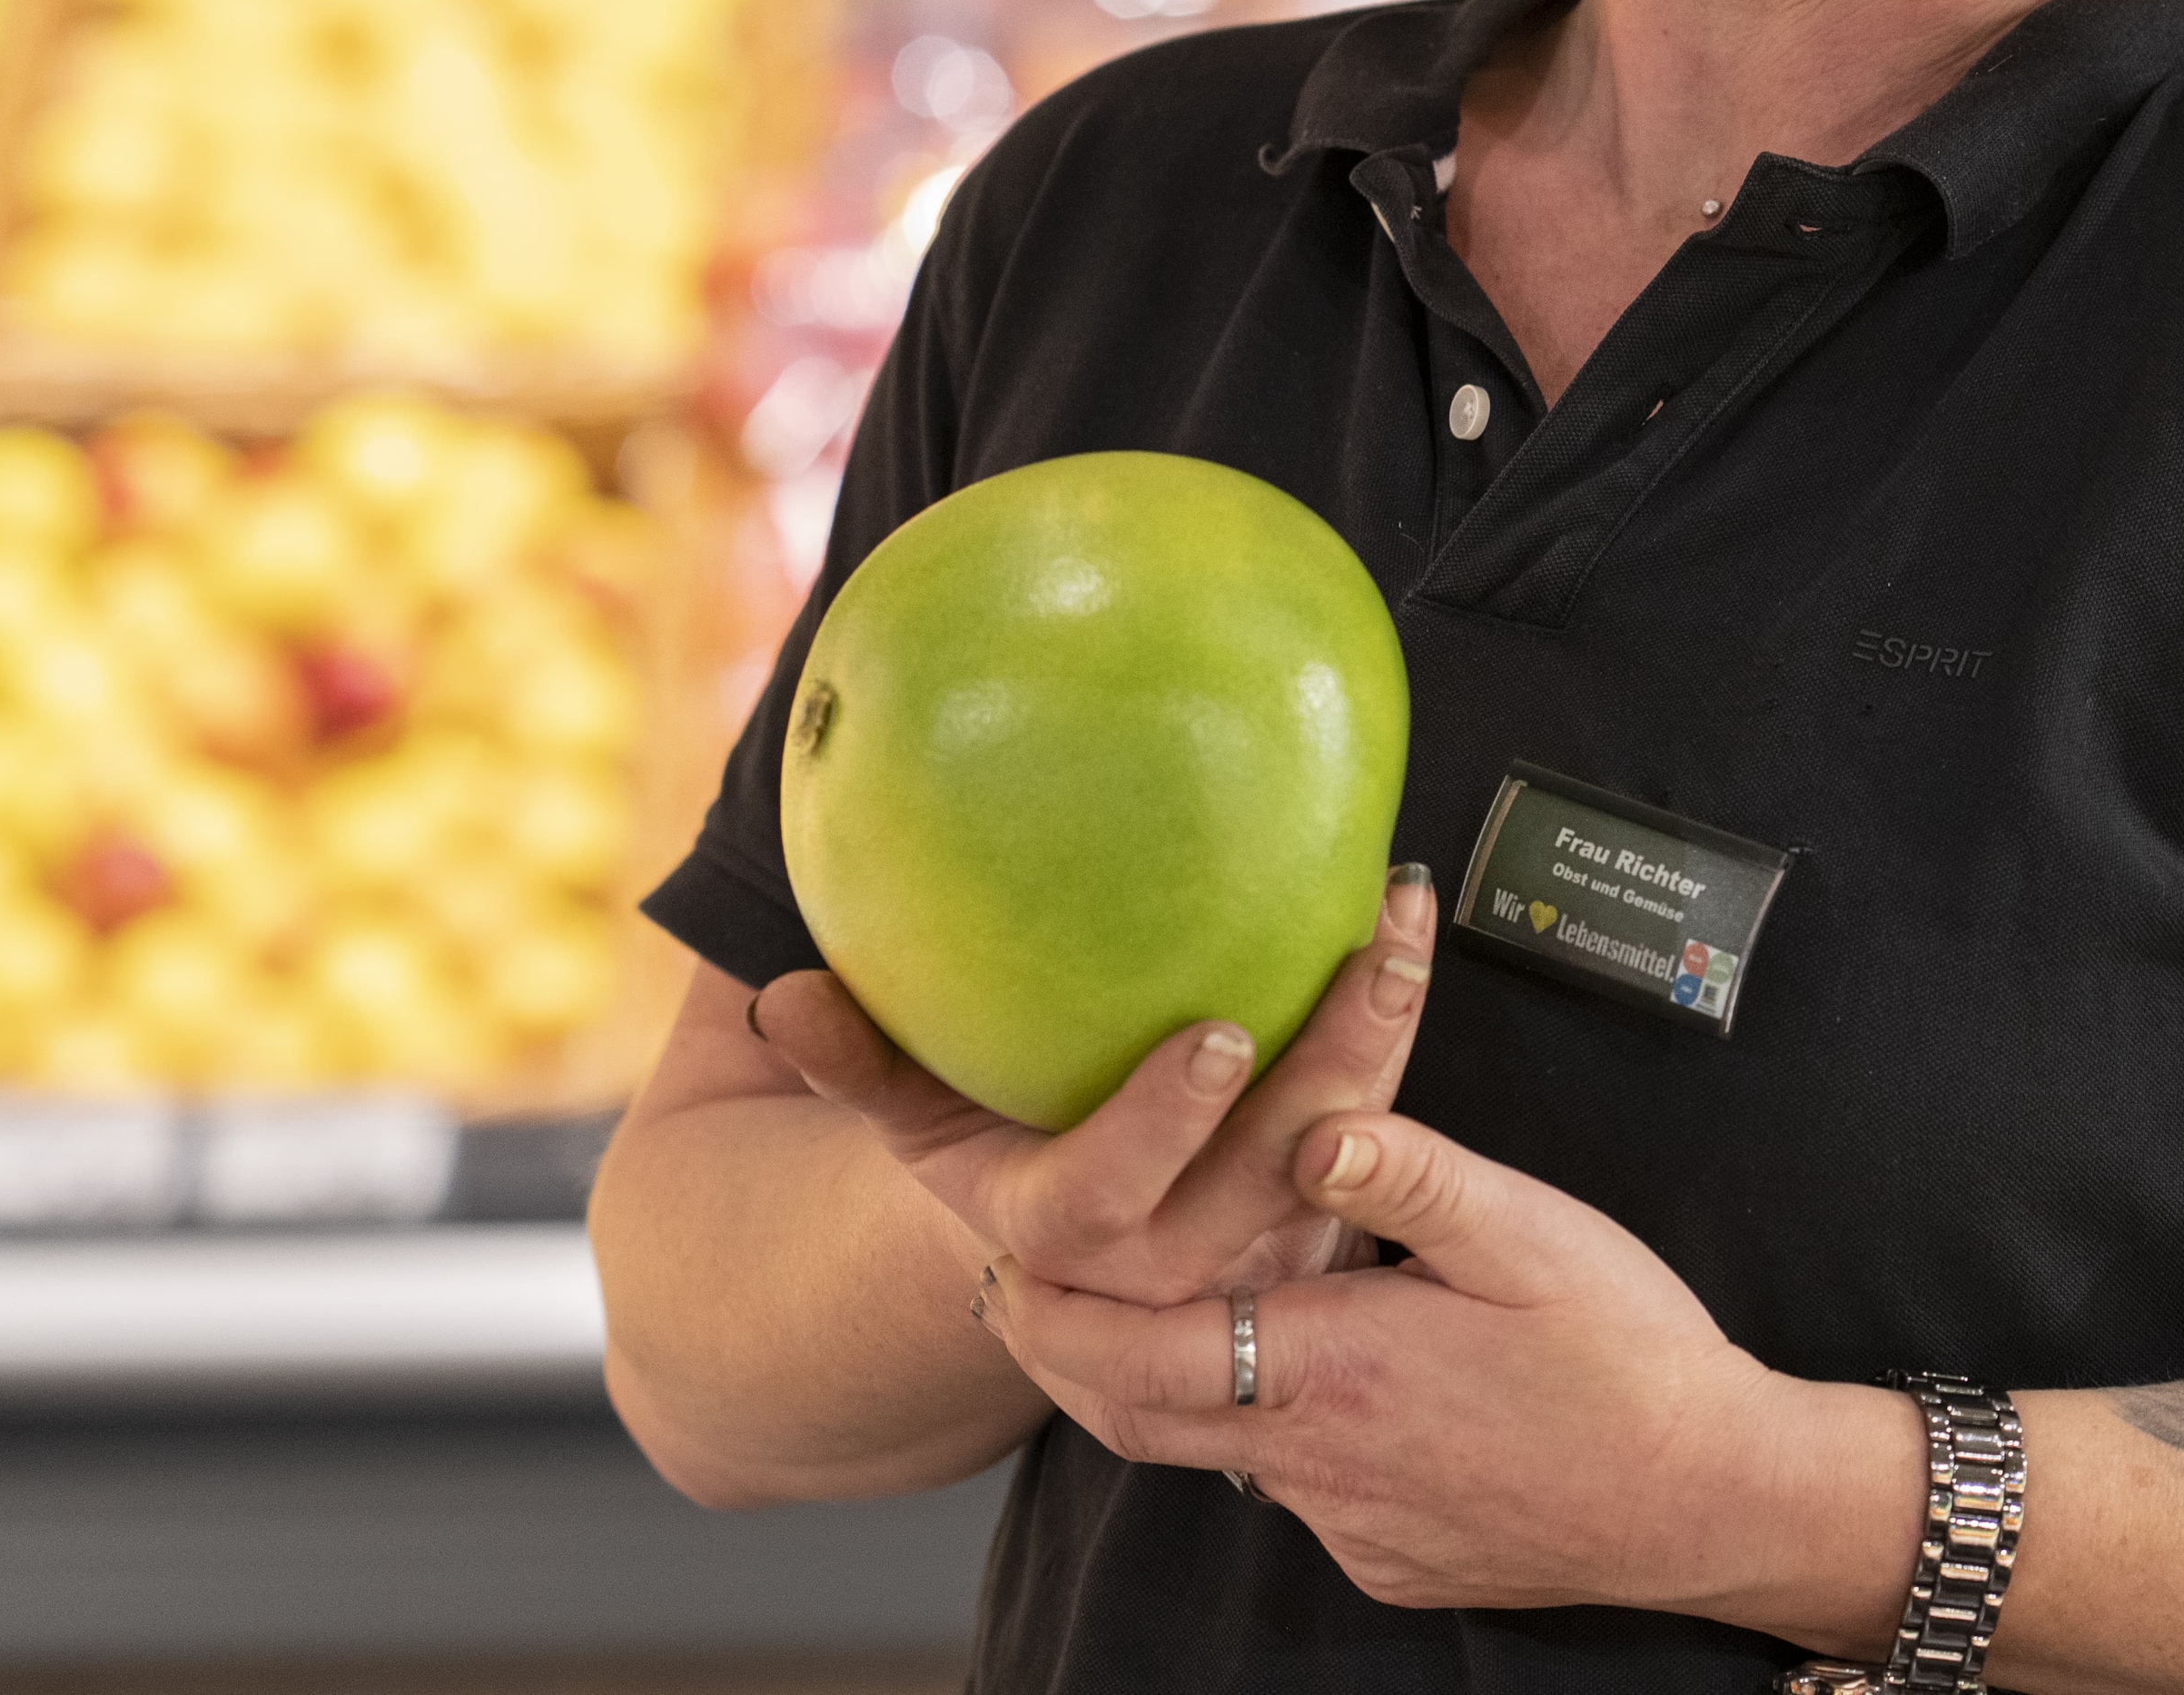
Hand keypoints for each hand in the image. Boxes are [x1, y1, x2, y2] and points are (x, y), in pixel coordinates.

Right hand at [753, 868, 1437, 1310]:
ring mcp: (1256, 1247)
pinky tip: (1404, 924)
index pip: (1110, 1201)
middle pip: (1260, 1188)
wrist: (1073, 1243)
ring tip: (1398, 918)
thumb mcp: (913, 1115)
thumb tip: (779, 995)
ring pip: (1343, 1164)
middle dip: (1327, 1076)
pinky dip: (1394, 1034)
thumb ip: (853, 1060)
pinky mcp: (1323, 1217)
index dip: (1162, 1127)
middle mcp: (1167, 1264)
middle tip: (1367, 957)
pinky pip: (1379, 1133)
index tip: (1218, 1034)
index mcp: (1058, 1237)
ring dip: (1383, 1042)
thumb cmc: (988, 1144)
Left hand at [990, 1108, 1919, 1639]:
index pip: (1131, 1357)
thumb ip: (1408, 1172)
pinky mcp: (1389, 1556)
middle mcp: (1318, 1461)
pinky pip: (1292, 1488)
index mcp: (1335, 1368)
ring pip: (1215, 1452)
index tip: (999, 1254)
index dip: (1048, 1313)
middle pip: (1134, 1418)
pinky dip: (1267, 1427)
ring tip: (1152, 1301)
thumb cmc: (1630, 1356)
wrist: (1712, 1498)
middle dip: (1063, 1349)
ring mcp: (1351, 1522)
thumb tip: (1310, 1126)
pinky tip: (1309, 1369)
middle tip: (1021, 1279)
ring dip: (1167, 1383)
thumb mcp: (1528, 1231)